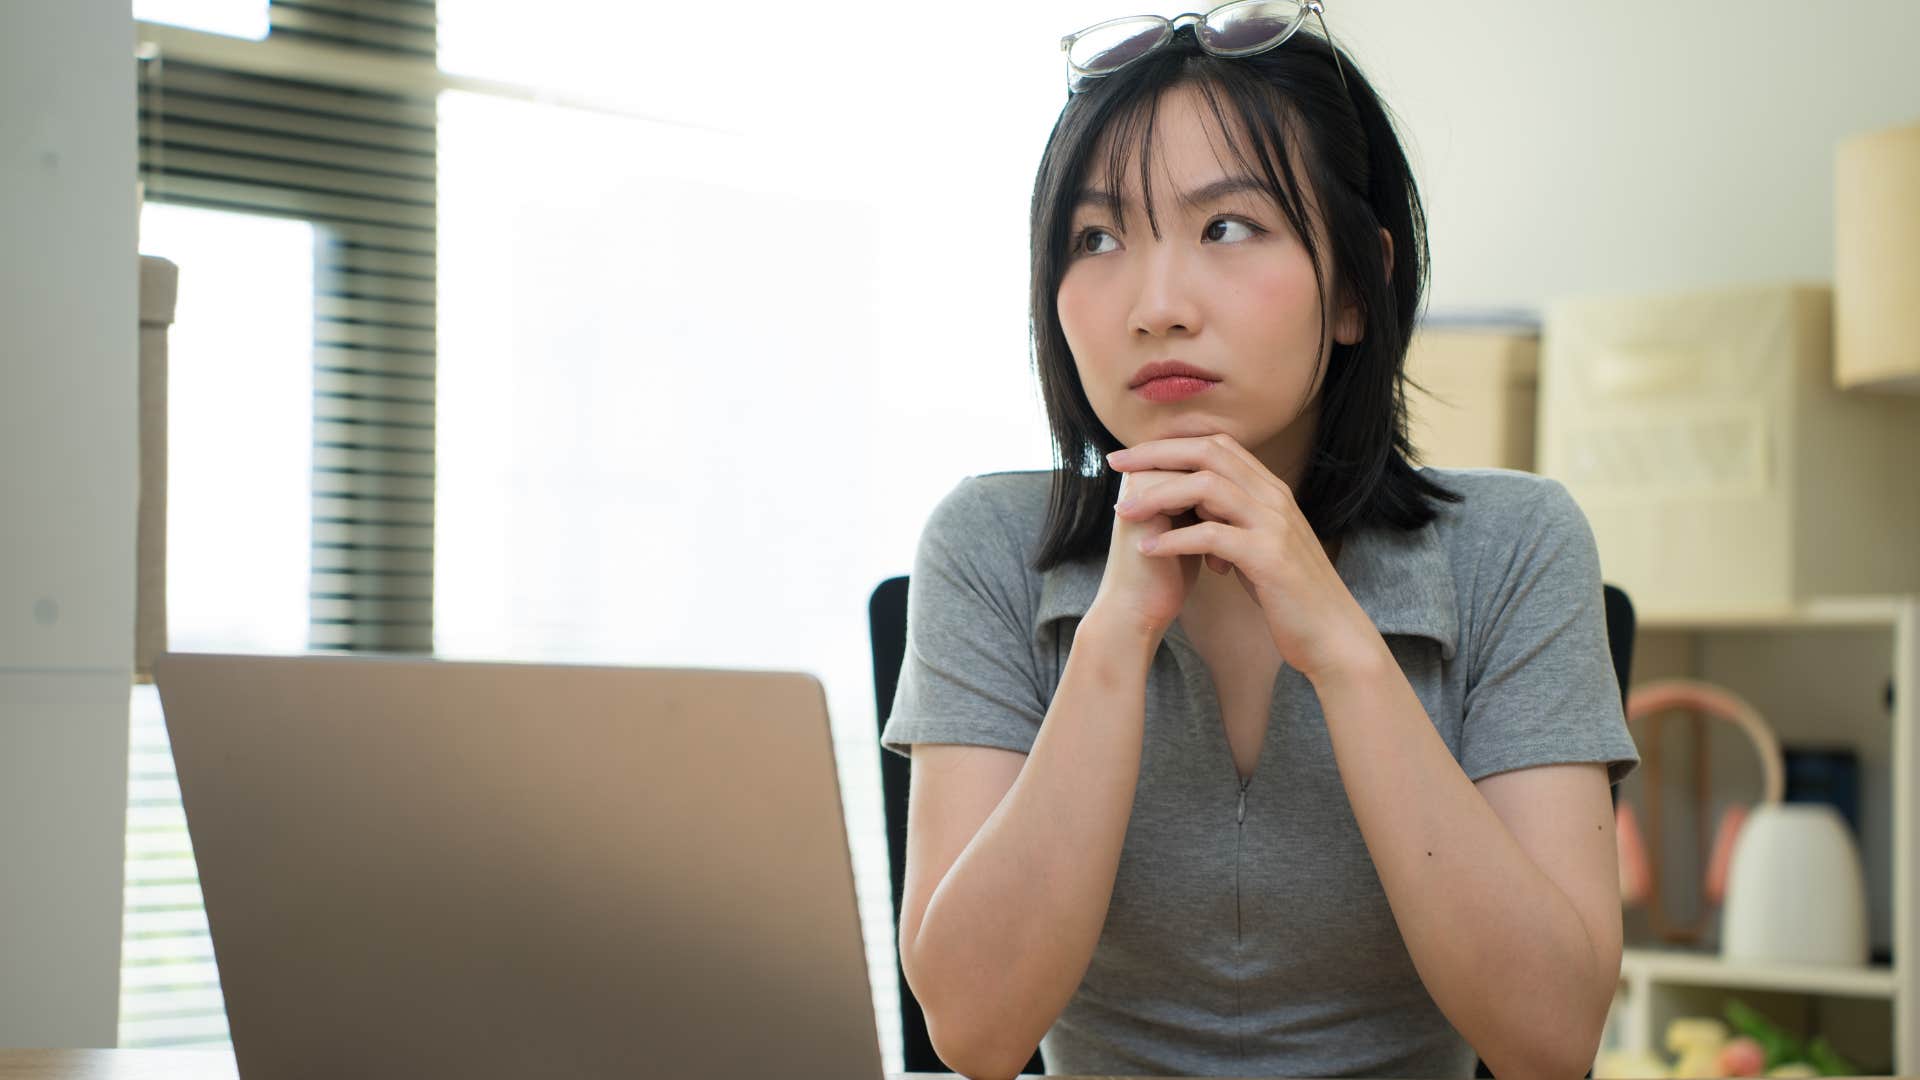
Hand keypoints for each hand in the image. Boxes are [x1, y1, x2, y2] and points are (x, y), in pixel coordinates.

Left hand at [1106, 434, 1380, 681]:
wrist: (1332, 634)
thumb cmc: (1290, 595)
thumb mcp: (1259, 547)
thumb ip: (1232, 521)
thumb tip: (1196, 508)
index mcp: (1271, 491)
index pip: (1217, 446)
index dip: (1172, 444)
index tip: (1133, 455)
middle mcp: (1274, 498)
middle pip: (1208, 454)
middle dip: (1157, 455)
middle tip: (1115, 464)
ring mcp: (1273, 525)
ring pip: (1208, 488)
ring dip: (1159, 496)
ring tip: (1124, 512)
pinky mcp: (1268, 557)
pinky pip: (1212, 536)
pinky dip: (1175, 540)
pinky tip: (1147, 550)